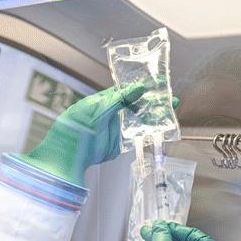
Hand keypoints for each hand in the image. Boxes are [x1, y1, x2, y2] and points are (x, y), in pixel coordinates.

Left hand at [18, 84, 177, 185]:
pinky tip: (161, 131)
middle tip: (172, 100)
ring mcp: (117, 129)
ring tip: (171, 114)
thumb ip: (119, 98)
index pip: (129, 91)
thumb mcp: (98, 108)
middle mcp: (113, 113)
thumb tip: (140, 87)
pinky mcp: (119, 145)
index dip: (145, 88)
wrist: (67, 155)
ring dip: (155, 118)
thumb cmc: (76, 126)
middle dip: (155, 103)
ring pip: (140, 121)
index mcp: (106, 100)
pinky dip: (149, 135)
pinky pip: (137, 138)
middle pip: (138, 105)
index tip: (161, 85)